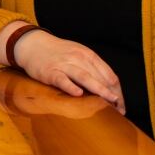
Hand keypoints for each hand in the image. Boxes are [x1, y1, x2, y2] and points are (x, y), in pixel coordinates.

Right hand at [0, 21, 124, 114]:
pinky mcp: (50, 72)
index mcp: (88, 55)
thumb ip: (92, 68)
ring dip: (98, 89)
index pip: (109, 74)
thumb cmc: (59, 53)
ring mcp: (64, 64)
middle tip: (119, 110)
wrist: (33, 44)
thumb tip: (109, 88)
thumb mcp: (78, 55)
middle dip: (111, 94)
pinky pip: (62, 80)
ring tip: (108, 101)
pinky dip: (70, 86)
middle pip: (99, 77)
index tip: (121, 104)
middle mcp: (78, 58)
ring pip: (84, 77)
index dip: (117, 90)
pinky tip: (78, 94)